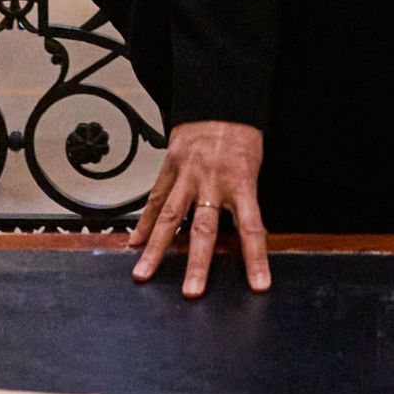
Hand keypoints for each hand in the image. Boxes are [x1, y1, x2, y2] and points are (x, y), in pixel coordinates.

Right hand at [128, 119, 268, 297]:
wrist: (220, 102)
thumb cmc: (241, 139)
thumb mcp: (253, 169)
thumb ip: (244, 203)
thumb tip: (243, 240)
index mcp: (241, 183)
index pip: (252, 228)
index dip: (256, 258)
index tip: (258, 285)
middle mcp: (212, 181)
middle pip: (204, 229)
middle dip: (197, 263)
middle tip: (192, 291)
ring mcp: (187, 175)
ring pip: (170, 217)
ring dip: (156, 249)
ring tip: (144, 273)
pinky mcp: (169, 167)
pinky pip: (156, 199)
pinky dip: (144, 223)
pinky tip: (134, 243)